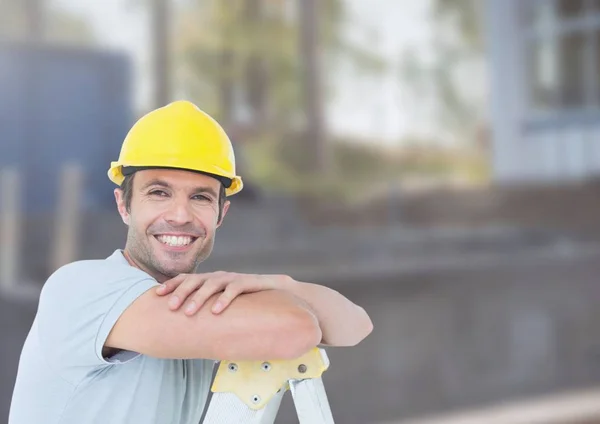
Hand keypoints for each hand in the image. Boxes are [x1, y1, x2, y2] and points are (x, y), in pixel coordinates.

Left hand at [156, 271, 290, 315]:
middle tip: (171, 307)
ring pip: (211, 284)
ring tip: (188, 312)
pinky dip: (223, 299)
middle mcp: (219, 276)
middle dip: (181, 293)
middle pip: (195, 280)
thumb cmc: (246, 298)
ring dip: (198, 298)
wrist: (276, 289)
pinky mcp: (247, 282)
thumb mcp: (223, 301)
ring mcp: (232, 278)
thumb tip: (186, 326)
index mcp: (210, 279)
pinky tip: (215, 311)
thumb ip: (207, 307)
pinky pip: (233, 289)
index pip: (187, 278)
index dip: (171, 284)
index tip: (157, 294)